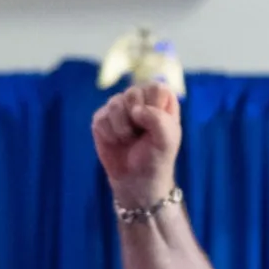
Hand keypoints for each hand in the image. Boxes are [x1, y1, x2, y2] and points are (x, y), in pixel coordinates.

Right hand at [92, 80, 181, 205]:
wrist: (136, 180)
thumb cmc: (156, 158)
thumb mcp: (167, 141)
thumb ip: (158, 120)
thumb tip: (136, 110)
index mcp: (161, 99)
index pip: (156, 88)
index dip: (154, 108)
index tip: (156, 128)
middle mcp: (140, 98)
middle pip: (133, 93)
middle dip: (136, 119)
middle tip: (141, 135)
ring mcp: (119, 106)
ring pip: (114, 104)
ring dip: (122, 129)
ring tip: (129, 140)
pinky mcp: (102, 118)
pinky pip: (101, 118)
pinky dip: (109, 135)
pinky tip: (116, 142)